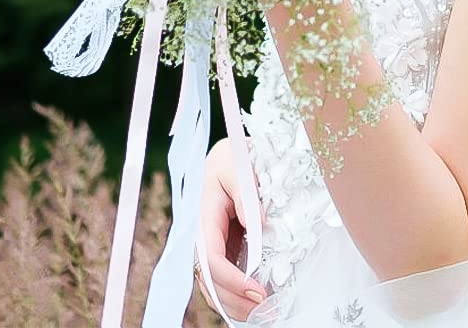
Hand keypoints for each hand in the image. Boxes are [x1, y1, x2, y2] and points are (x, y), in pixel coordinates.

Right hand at [196, 136, 269, 319]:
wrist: (229, 155)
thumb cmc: (232, 157)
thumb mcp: (236, 166)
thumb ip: (245, 192)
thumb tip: (259, 223)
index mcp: (203, 219)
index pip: (211, 260)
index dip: (232, 280)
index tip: (258, 291)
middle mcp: (202, 238)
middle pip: (210, 282)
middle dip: (235, 301)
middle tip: (265, 310)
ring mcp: (211, 246)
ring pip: (214, 287)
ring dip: (235, 305)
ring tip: (264, 314)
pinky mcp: (223, 249)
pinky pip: (225, 278)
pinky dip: (237, 295)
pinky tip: (255, 303)